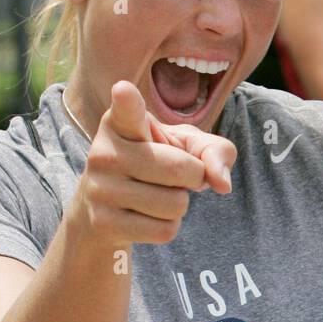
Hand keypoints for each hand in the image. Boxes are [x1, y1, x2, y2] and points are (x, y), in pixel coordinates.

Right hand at [68, 80, 235, 247]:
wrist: (105, 209)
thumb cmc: (154, 165)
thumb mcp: (185, 146)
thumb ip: (214, 151)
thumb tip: (222, 183)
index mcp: (121, 122)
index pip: (127, 110)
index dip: (128, 100)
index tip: (124, 90)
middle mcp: (104, 152)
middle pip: (181, 169)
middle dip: (193, 177)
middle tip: (175, 176)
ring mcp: (100, 189)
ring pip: (175, 205)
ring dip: (179, 205)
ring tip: (157, 195)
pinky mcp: (103, 223)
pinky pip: (165, 231)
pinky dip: (169, 227)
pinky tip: (148, 216)